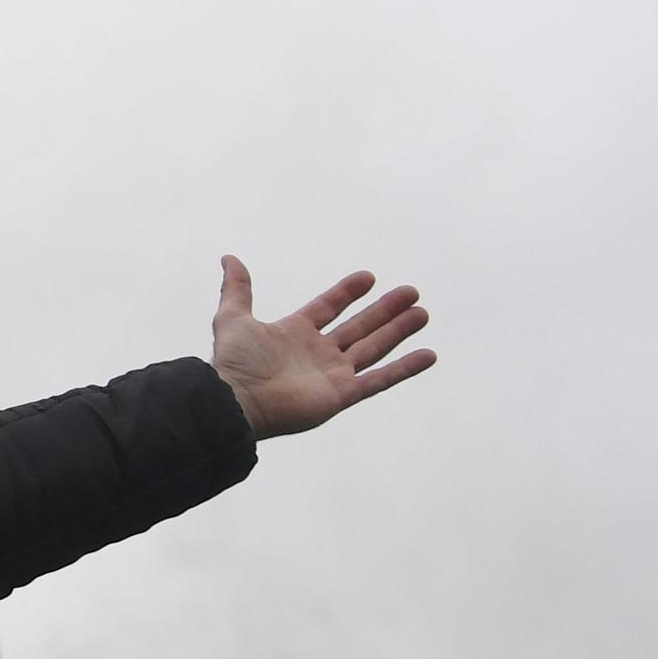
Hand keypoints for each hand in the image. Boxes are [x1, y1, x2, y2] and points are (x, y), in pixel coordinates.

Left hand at [209, 256, 430, 437]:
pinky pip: (381, 379)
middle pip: (359, 326)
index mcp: (294, 333)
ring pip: (374, 348)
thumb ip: (237, 289)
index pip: (328, 307)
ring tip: (421, 313)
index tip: (369, 277)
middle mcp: (317, 353)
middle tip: (411, 292)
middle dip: (385, 310)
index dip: (347, 292)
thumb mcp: (233, 317)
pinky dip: (405, 368)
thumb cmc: (234, 363)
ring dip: (398, 331)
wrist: (238, 400)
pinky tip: (428, 354)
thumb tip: (229, 258)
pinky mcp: (343, 394)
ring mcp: (333, 374)